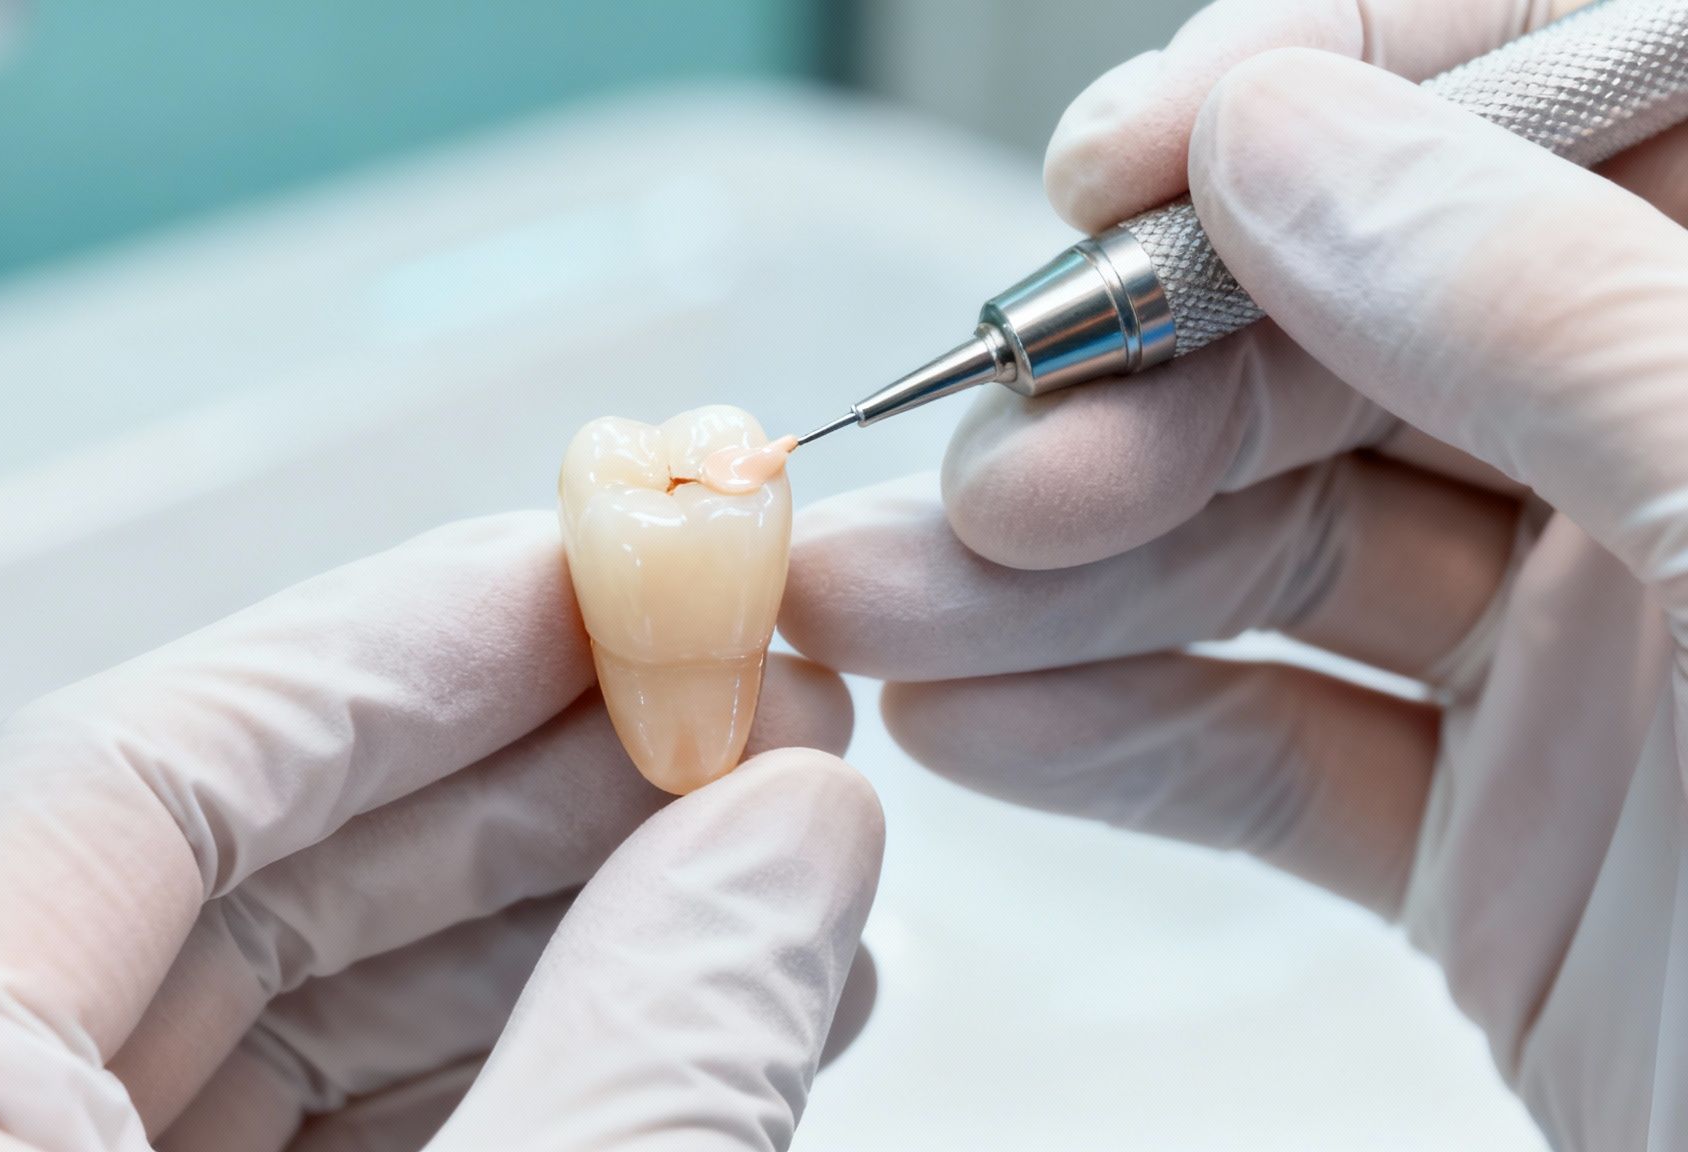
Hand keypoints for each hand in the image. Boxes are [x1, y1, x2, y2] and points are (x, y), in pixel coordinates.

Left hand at [0, 512, 880, 1151]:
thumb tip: (798, 842)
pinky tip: (673, 1034)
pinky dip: (506, 1081)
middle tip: (740, 718)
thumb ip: (634, 1071)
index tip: (615, 571)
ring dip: (542, 938)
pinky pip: (319, 1147)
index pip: (126, 770)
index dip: (395, 644)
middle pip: (223, 883)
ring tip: (756, 882)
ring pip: (288, 1025)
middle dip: (514, 786)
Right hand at [780, 0, 1687, 1145]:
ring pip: (1286, 547)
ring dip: (1068, 574)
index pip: (1558, 82)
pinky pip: (1284, 744)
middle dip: (1142, 391)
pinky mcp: (1511, 834)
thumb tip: (1281, 142)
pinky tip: (980, 727)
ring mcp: (1602, 653)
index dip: (1327, 83)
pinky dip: (1119, 733)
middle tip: (985, 470)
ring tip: (887, 610)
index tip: (1120, 165)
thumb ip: (1552, 317)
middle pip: (1363, 328)